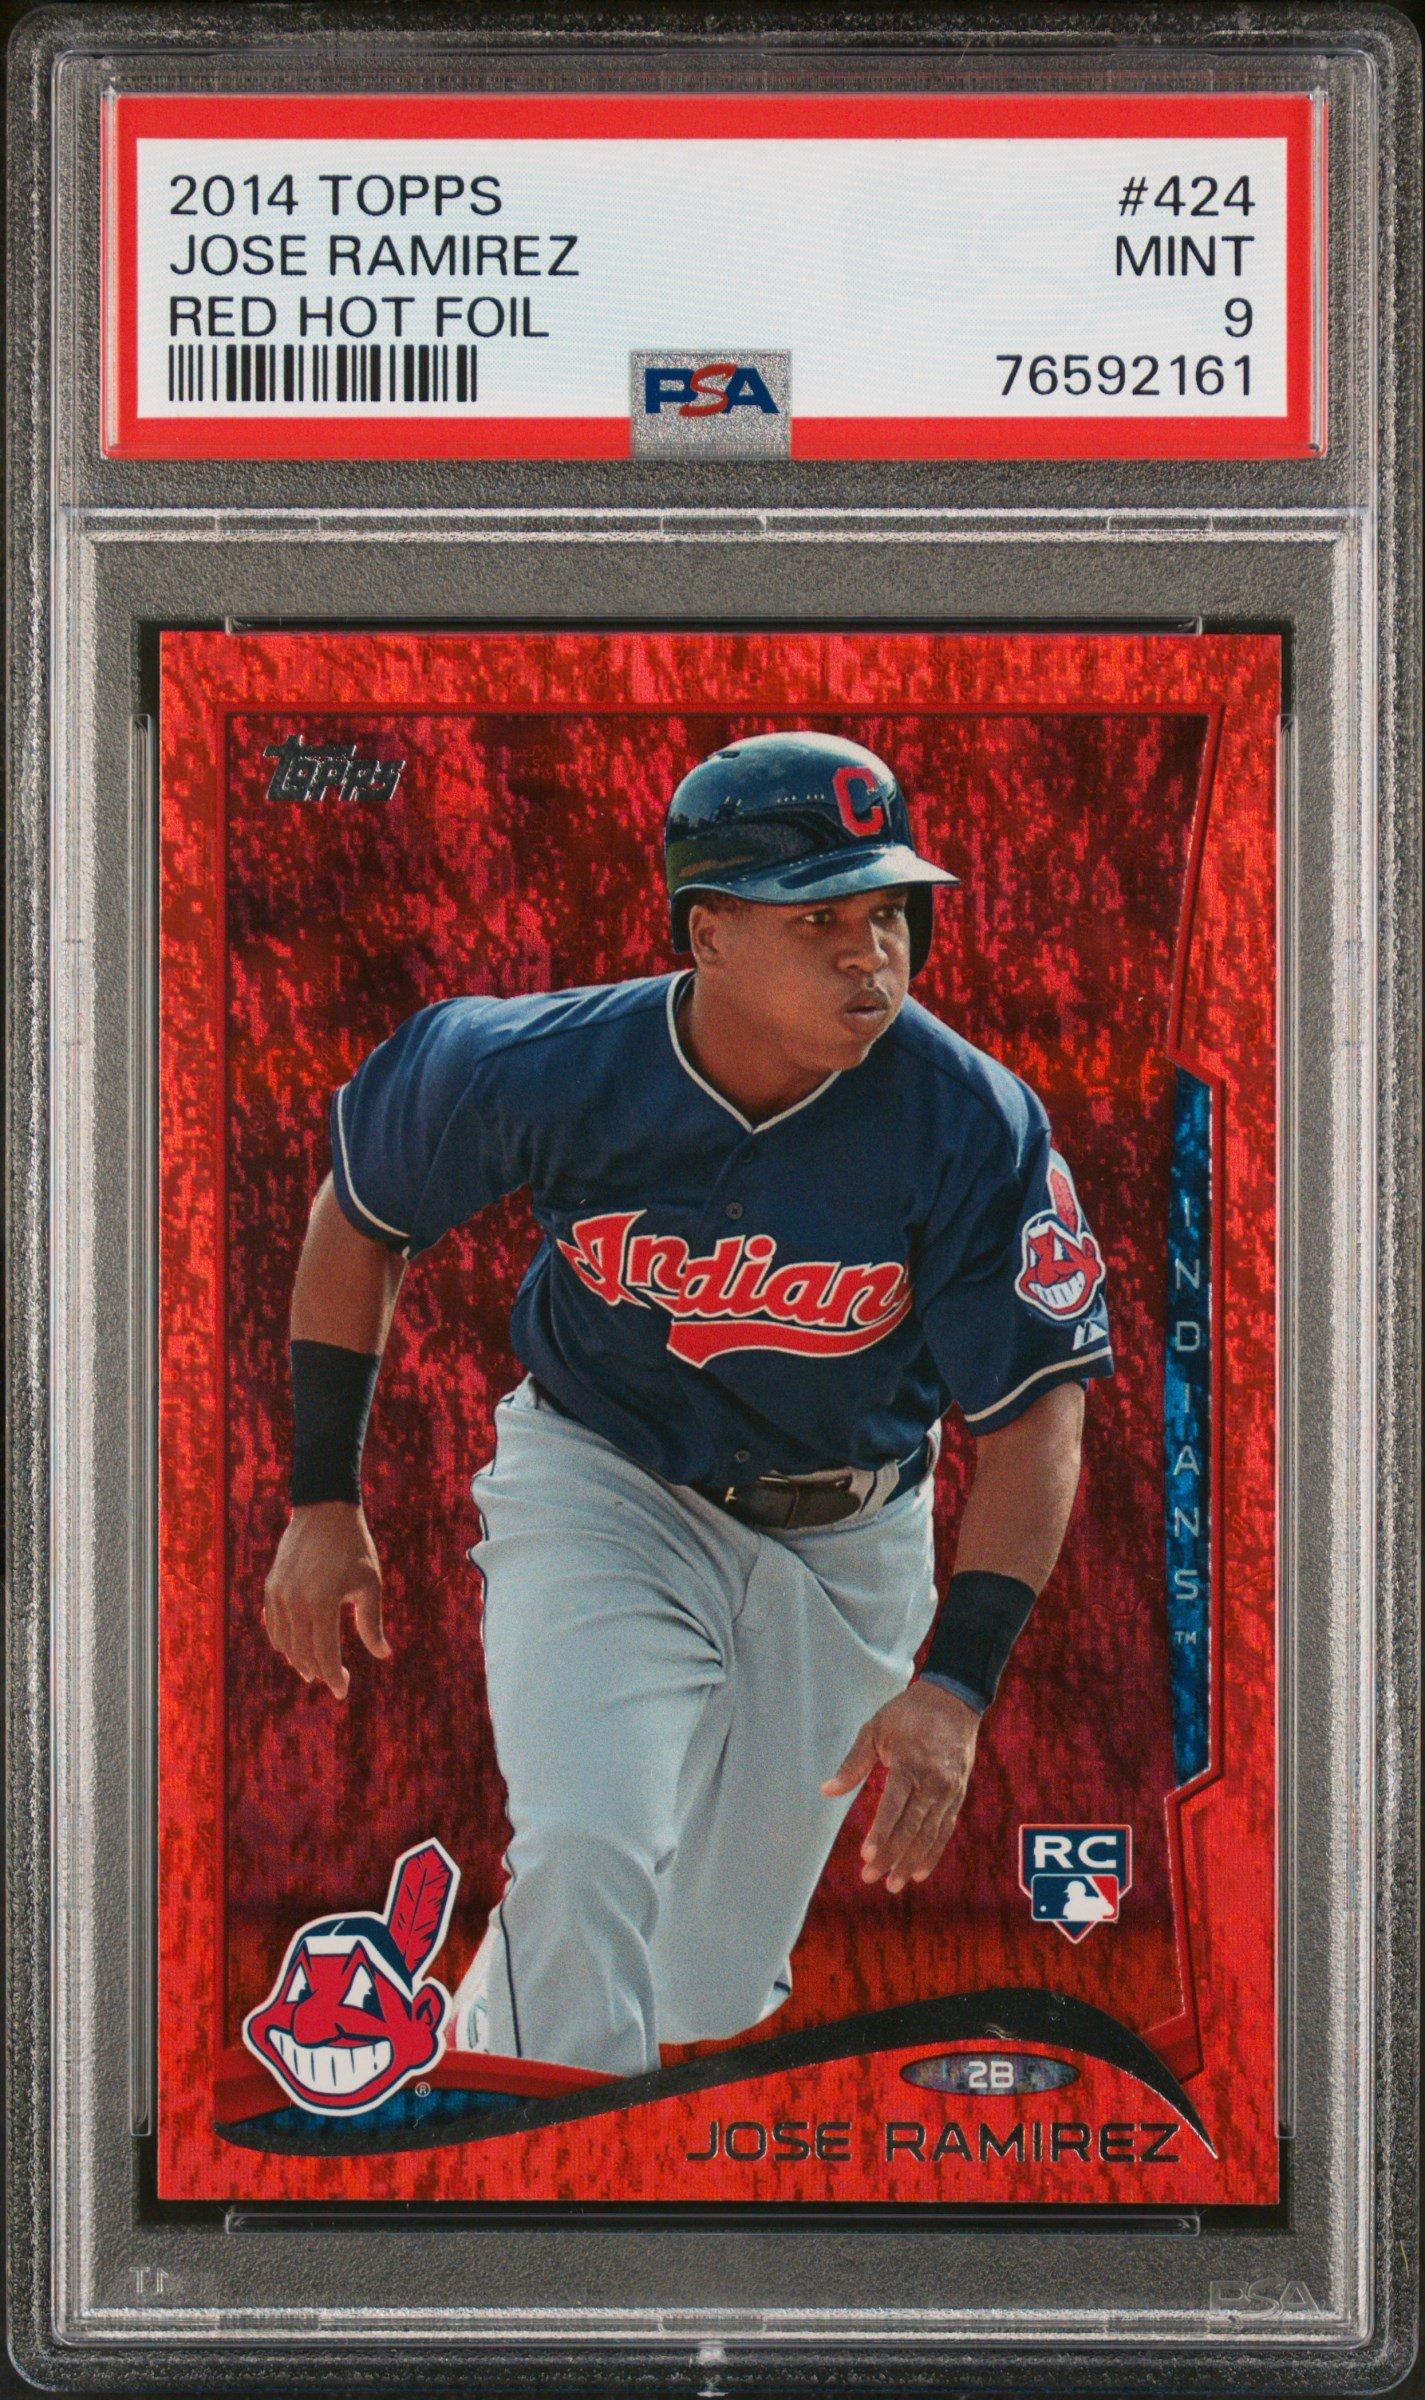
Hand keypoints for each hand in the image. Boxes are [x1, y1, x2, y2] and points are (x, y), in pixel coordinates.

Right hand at [262, 1502, 391, 1699]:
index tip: (343, 1691)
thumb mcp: (369, 1584)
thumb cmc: (353, 1547)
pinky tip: (295, 1650)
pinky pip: (273, 1625)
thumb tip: (382, 1654)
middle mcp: (295, 1601)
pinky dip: (283, 1642)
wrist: (324, 1511)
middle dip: (319, 1672)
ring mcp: (279, 1594)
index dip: (334, 1677)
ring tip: (315, 1671)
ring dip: (299, 1661)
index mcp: (322, 1601)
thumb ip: (372, 1622)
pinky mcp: (271, 1587)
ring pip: (285, 1642)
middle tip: (336, 1683)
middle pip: (303, 1653)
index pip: (325, 1653)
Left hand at [822, 1681, 979, 1892]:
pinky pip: (945, 1829)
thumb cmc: (907, 1714)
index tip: (866, 1854)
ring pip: (929, 1833)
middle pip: (911, 1826)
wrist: (953, 1702)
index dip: (880, 1832)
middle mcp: (932, 1781)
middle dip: (891, 1855)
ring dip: (910, 1861)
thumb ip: (853, 1763)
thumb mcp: (875, 1729)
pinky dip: (933, 1853)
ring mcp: (948, 1790)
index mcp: (909, 1763)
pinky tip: (919, 1873)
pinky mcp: (958, 1795)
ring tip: (893, 1884)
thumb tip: (827, 1790)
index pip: (894, 1806)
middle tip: (871, 1877)